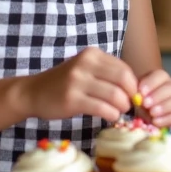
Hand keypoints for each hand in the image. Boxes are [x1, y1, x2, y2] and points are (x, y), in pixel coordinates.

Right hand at [20, 47, 137, 122]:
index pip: (124, 69)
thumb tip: (136, 89)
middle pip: (123, 79)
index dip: (133, 85)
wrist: (33, 92)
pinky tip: (110, 117)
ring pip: (115, 95)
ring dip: (122, 107)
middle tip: (128, 106)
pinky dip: (112, 114)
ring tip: (118, 112)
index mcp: (92, 54)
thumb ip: (107, 74)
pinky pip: (102, 108)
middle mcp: (85, 64)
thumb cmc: (64, 83)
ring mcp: (77, 81)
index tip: (133, 96)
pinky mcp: (72, 99)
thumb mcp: (85, 70)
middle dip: (131, 96)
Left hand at [134, 69, 170, 127]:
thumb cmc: (144, 105)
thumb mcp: (137, 96)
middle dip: (158, 95)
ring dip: (164, 107)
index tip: (141, 92)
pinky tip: (156, 121)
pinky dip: (167, 119)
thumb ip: (134, 91)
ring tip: (152, 113)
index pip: (160, 75)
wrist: (151, 120)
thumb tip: (133, 89)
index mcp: (162, 79)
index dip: (151, 82)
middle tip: (146, 104)